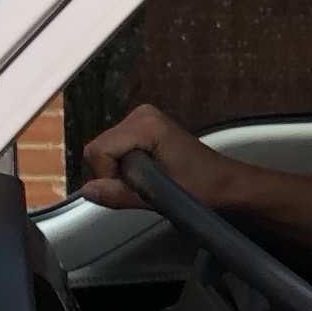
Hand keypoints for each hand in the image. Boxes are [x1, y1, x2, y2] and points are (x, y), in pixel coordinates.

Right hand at [77, 104, 227, 213]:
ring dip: (119, 169)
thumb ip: (119, 194)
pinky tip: (148, 170)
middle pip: (99, 147)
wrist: (225, 180)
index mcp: (145, 125)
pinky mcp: (143, 124)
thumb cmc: (201, 188)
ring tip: (148, 177)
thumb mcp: (158, 197)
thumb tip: (86, 191)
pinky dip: (125, 163)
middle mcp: (140, 114)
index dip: (108, 176)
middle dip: (113, 172)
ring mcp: (141, 116)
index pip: (99, 151)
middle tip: (143, 184)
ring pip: (105, 148)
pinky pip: (116, 146)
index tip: (133, 187)